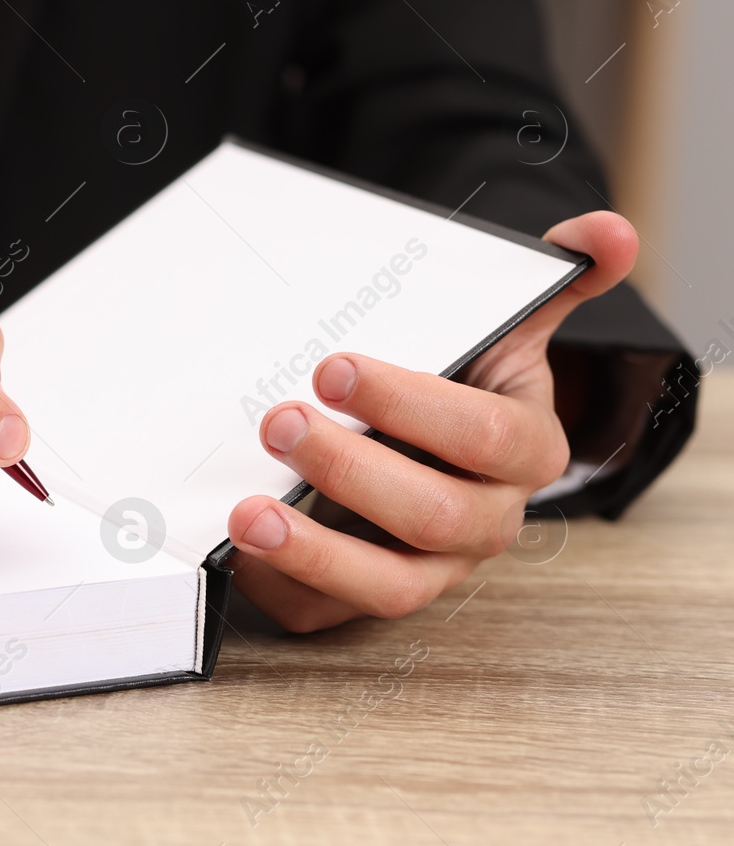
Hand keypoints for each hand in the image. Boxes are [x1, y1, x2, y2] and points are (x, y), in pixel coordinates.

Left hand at [226, 211, 638, 631]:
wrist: (427, 441)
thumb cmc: (456, 379)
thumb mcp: (502, 326)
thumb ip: (551, 278)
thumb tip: (608, 232)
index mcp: (526, 451)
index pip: (485, 437)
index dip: (410, 406)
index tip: (334, 367)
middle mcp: (485, 521)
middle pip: (434, 515)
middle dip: (351, 469)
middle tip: (278, 422)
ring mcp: (430, 569)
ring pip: (388, 586)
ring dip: (315, 552)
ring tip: (249, 514)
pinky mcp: (366, 595)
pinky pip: (324, 613)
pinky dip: (280, 585)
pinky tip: (236, 548)